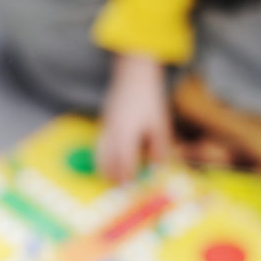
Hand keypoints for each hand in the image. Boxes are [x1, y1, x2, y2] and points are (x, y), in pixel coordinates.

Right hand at [97, 54, 171, 182]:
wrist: (134, 74)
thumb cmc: (149, 99)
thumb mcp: (160, 124)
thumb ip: (160, 147)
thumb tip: (158, 165)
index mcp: (126, 137)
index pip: (123, 164)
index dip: (126, 176)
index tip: (130, 185)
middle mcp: (112, 134)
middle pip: (107, 161)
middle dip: (112, 175)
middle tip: (118, 185)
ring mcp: (106, 126)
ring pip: (100, 152)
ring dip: (105, 166)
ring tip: (110, 176)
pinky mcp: (105, 119)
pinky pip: (100, 143)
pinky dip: (103, 153)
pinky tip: (109, 155)